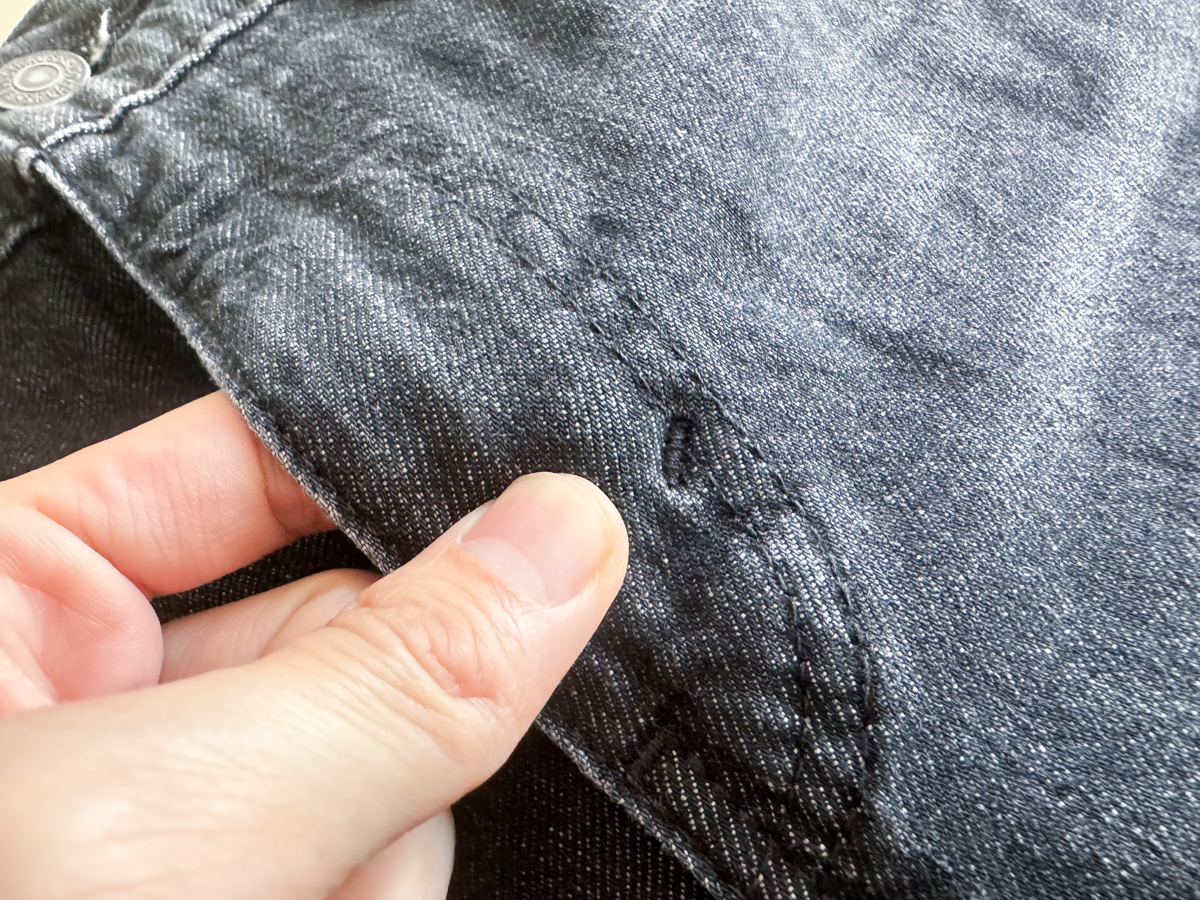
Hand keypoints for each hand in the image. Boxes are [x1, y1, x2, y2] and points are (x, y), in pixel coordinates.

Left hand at [0, 392, 627, 898]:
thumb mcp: (162, 830)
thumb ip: (387, 678)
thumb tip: (562, 543)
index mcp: (13, 599)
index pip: (249, 464)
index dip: (387, 474)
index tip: (526, 498)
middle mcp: (97, 703)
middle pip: (347, 642)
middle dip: (381, 728)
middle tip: (343, 803)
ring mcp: (180, 820)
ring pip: (384, 777)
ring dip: (375, 857)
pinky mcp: (250, 888)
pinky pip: (384, 867)